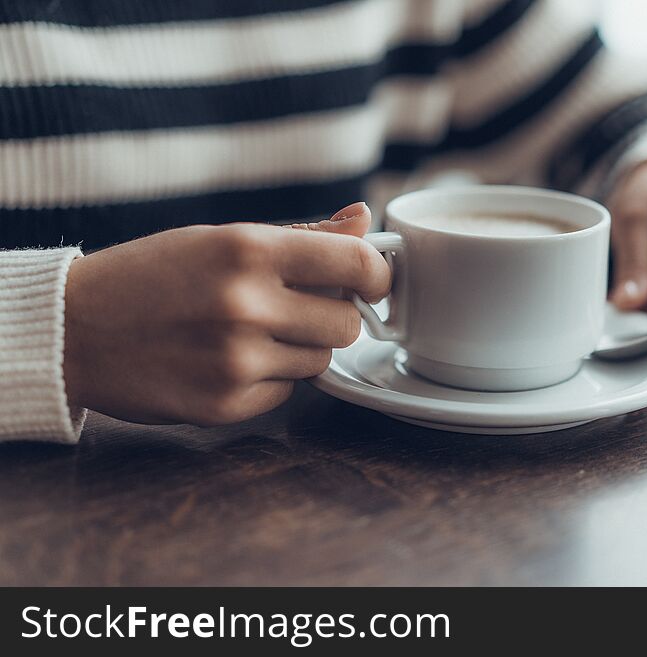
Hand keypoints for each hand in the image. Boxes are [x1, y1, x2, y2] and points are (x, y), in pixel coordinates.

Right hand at [63, 203, 388, 424]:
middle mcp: (246, 306)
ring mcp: (235, 361)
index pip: (356, 264)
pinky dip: (270, 379)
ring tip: (250, 332)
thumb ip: (302, 235)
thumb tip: (362, 220)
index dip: (377, 274)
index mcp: (248, 250)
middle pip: (347, 324)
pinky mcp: (225, 406)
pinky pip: (285, 393)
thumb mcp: (222, 238)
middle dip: (333, 316)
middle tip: (297, 308)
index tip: (373, 281)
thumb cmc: (153, 275)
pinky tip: (229, 361)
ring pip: (320, 361)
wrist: (75, 329)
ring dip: (299, 348)